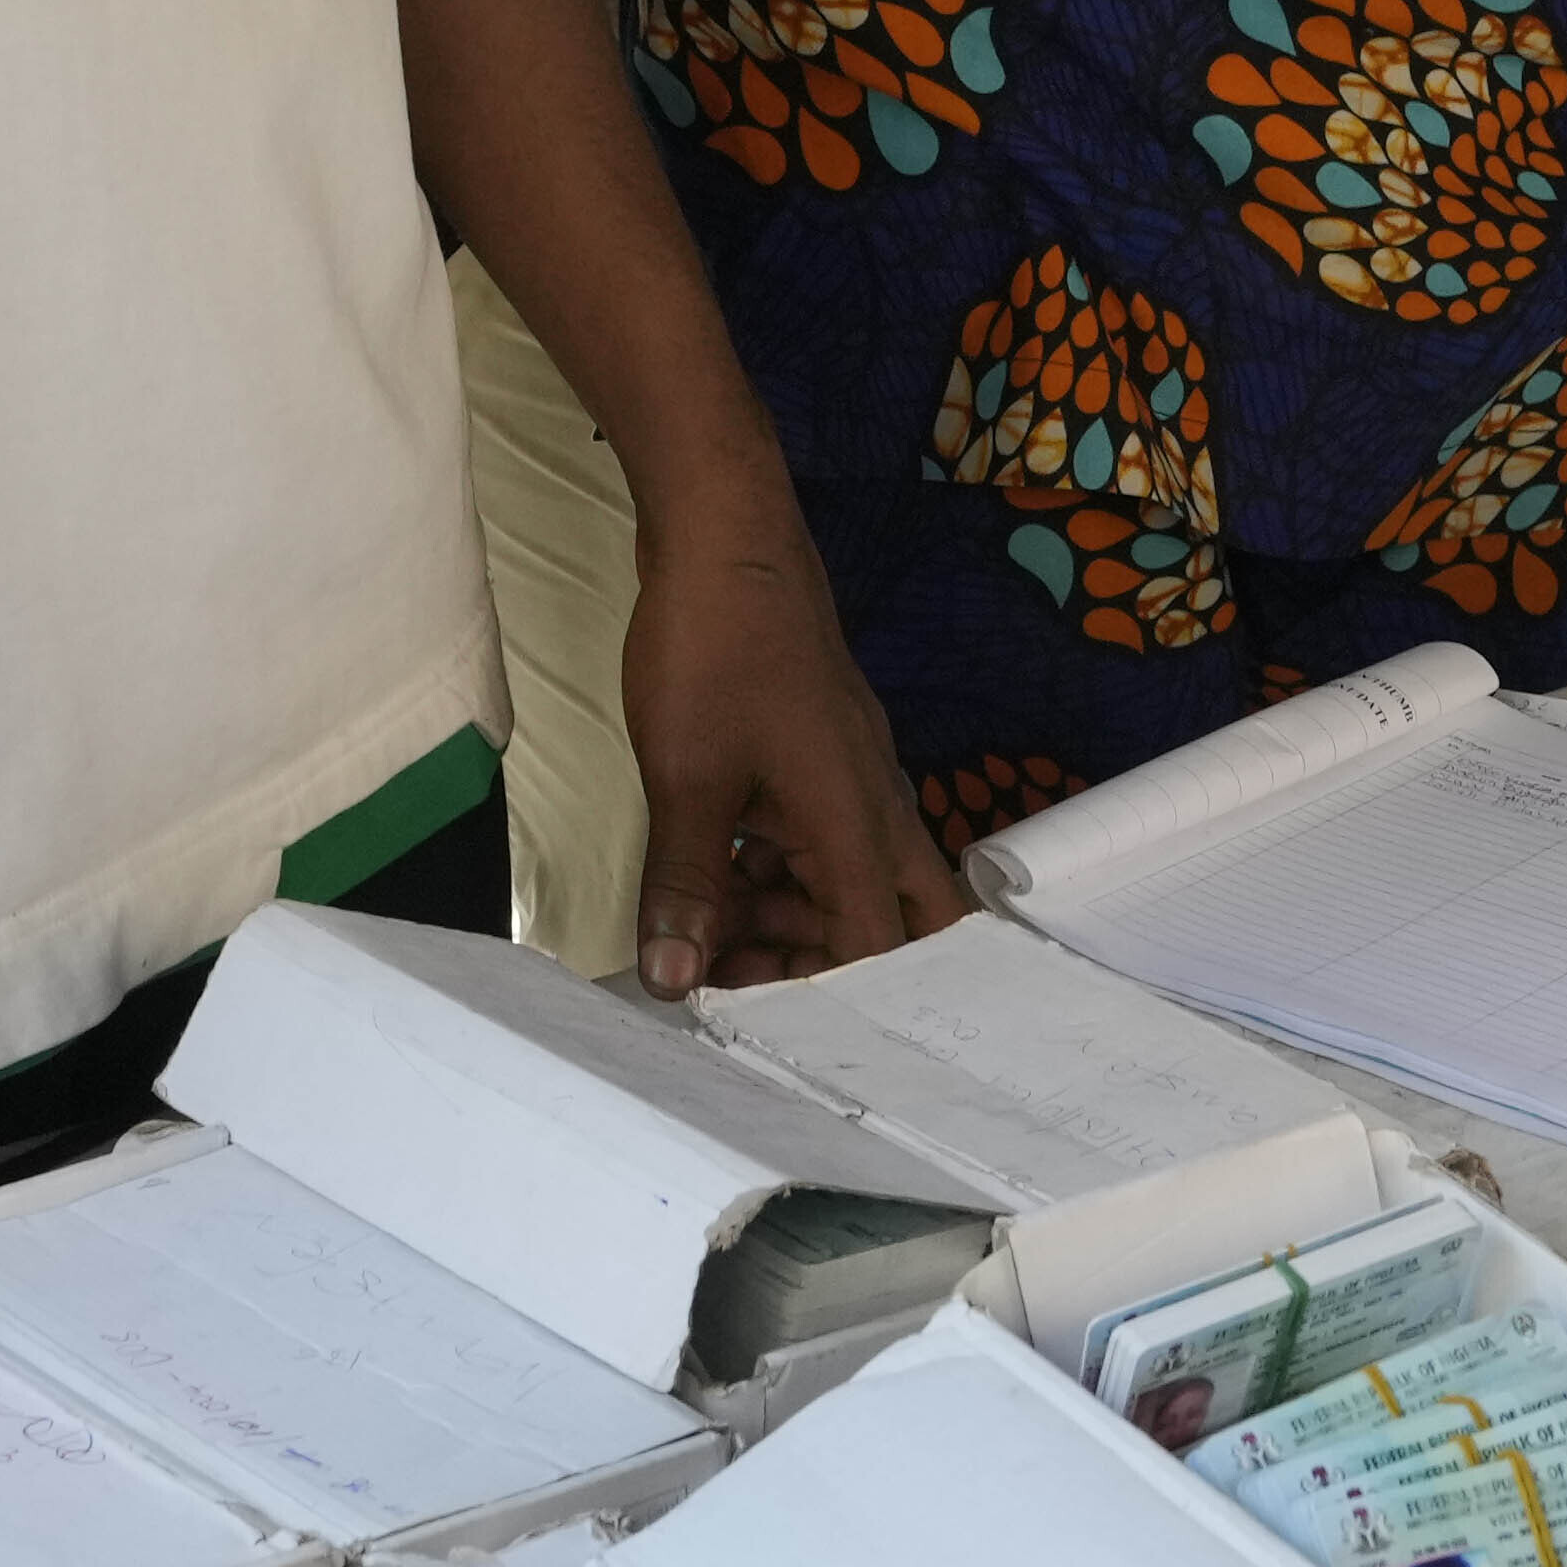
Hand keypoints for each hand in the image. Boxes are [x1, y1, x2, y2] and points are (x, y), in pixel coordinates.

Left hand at [611, 484, 962, 994]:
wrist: (724, 537)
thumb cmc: (714, 649)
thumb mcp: (685, 779)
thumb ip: (684, 888)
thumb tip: (674, 982)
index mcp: (858, 824)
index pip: (877, 952)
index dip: (828, 1008)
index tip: (758, 1029)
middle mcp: (873, 809)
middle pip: (892, 924)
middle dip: (824, 971)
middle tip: (742, 989)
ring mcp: (850, 781)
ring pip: (845, 884)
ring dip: (785, 923)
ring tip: (702, 939)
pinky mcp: (820, 760)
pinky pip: (815, 843)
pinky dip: (770, 875)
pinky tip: (710, 880)